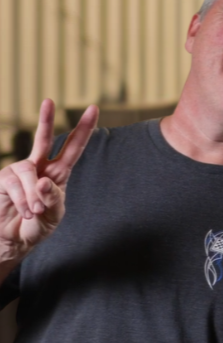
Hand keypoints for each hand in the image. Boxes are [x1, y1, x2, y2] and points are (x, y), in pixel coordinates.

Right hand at [0, 99, 97, 266]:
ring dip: (33, 195)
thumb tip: (42, 181)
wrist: (12, 242)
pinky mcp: (1, 181)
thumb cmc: (36, 227)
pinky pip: (13, 184)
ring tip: (34, 212)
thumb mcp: (53, 216)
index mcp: (57, 173)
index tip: (93, 109)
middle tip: (48, 100)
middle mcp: (37, 168)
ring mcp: (18, 173)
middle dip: (45, 119)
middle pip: (43, 139)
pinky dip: (22, 200)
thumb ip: (52, 200)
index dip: (84, 129)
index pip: (72, 148)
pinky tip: (25, 212)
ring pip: (28, 172)